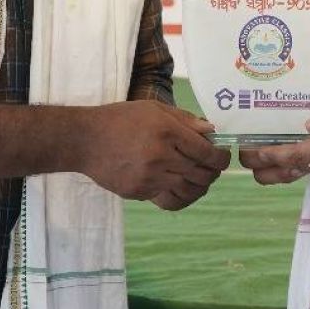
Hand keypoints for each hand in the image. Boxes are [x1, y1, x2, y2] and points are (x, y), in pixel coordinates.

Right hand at [74, 101, 228, 205]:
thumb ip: (185, 120)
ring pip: (189, 190)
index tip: (223, 156)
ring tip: (200, 179)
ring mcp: (150, 177)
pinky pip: (169, 199)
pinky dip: (182, 196)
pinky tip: (182, 188)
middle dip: (213, 172)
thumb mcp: (153, 109)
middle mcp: (161, 156)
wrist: (86, 140)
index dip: (221, 157)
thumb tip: (211, 131)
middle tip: (214, 167)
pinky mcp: (140, 193)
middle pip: (201, 173)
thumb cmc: (121, 119)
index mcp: (167, 131)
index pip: (206, 152)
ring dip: (200, 187)